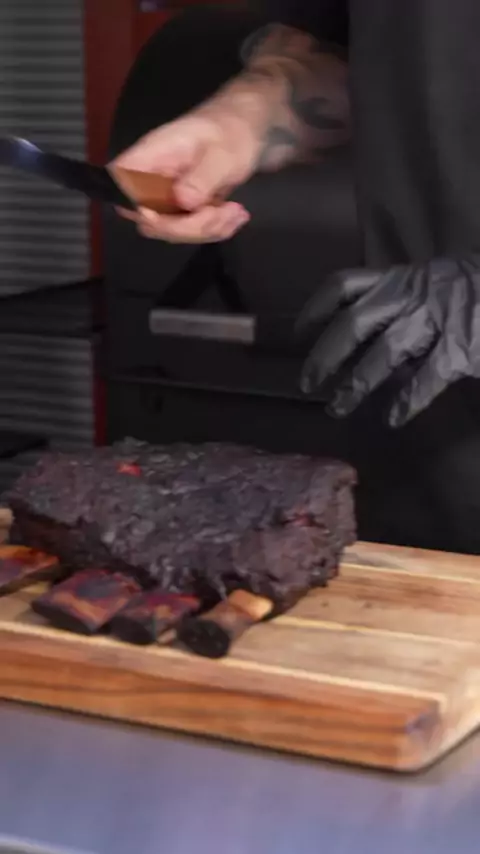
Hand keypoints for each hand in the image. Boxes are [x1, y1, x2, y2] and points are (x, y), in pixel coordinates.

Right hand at [110, 98, 264, 242]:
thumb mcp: (223, 153)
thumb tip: (181, 201)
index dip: (137, 206)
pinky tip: (235, 215)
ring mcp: (167, 197)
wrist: (244, 127)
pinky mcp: (182, 209)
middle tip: (222, 212)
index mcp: (152, 156)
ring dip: (207, 229)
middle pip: (149, 220)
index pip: (122, 183)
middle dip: (187, 227)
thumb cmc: (231, 129)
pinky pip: (190, 231)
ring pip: (172, 231)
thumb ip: (202, 177)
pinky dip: (215, 229)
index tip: (170, 214)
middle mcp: (153, 180)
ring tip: (236, 211)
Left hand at [296, 256, 479, 426]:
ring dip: (356, 384)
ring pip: (384, 352)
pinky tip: (394, 418)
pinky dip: (407, 401)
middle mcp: (412, 292)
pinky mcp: (462, 346)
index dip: (314, 310)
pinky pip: (427, 378)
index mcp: (401, 277)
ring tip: (338, 408)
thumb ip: (400, 306)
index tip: (298, 334)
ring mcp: (438, 318)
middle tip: (307, 384)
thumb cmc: (474, 291)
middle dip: (324, 356)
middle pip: (353, 323)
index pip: (344, 284)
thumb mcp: (433, 285)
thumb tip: (364, 344)